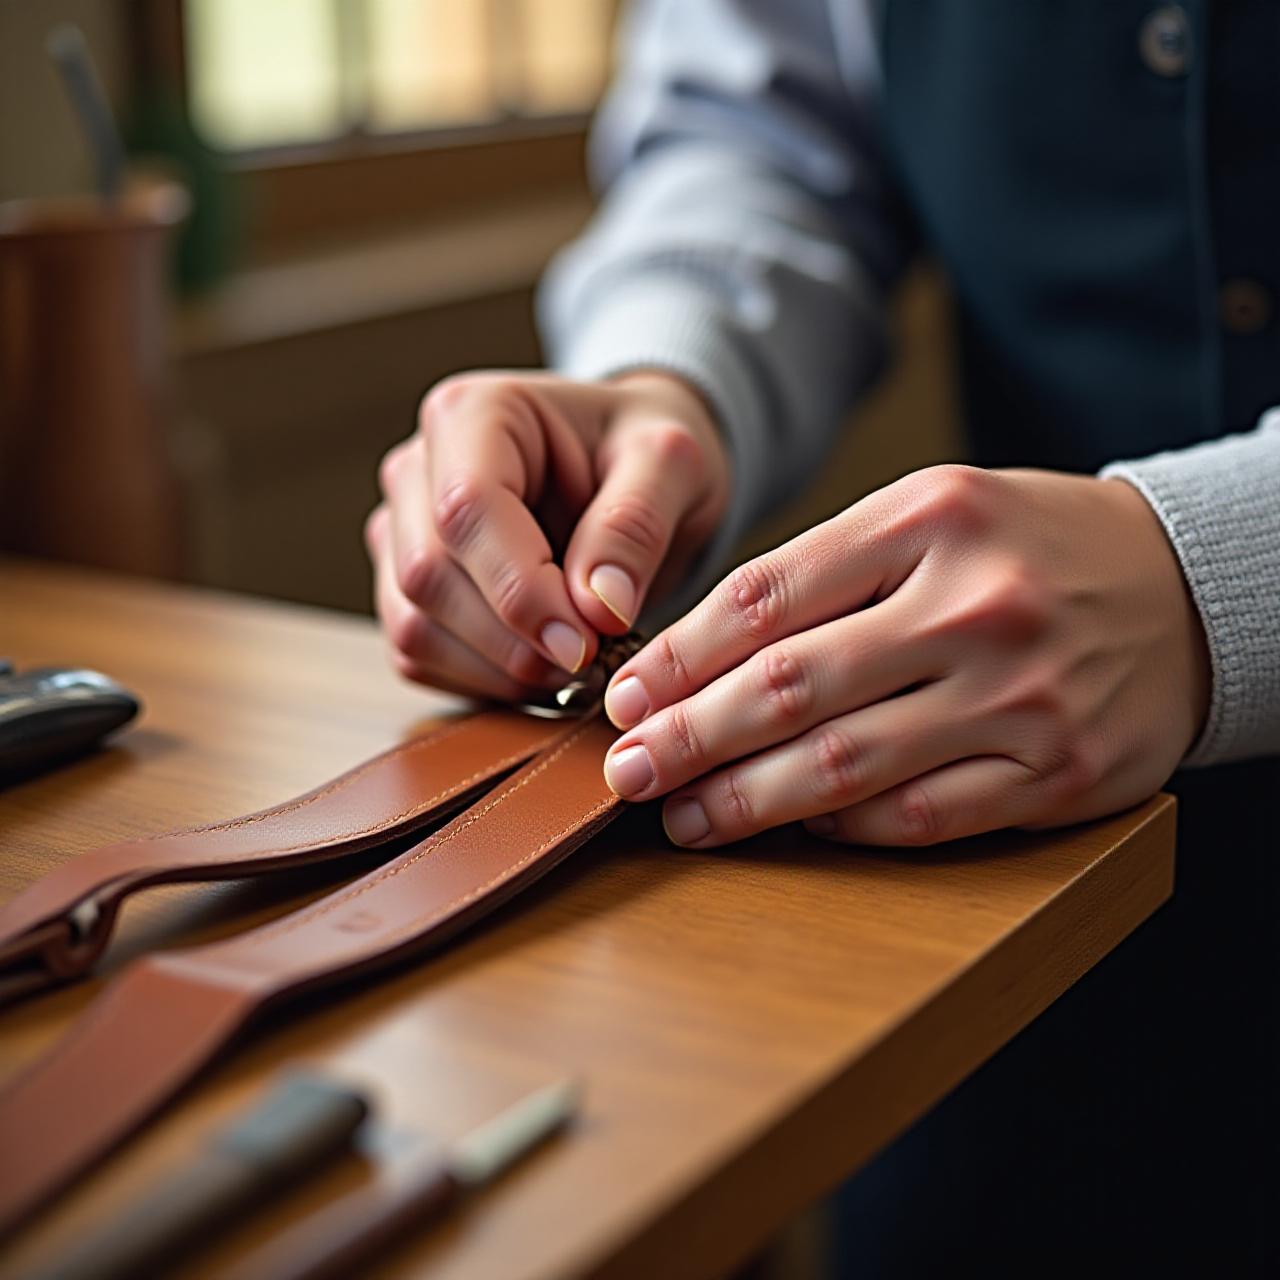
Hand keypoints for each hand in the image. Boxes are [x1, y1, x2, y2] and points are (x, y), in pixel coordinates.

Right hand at [366, 370, 728, 700]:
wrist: (634, 473)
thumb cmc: (646, 454)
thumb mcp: (672, 465)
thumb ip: (635, 524)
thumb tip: (598, 608)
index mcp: (473, 414)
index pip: (466, 509)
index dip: (521, 589)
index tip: (586, 643)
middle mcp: (418, 469)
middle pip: (428, 574)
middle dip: (514, 638)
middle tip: (593, 662)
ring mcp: (401, 533)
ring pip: (413, 624)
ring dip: (498, 668)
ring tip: (576, 666)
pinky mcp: (405, 589)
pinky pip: (418, 656)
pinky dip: (483, 682)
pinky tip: (544, 671)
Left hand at [601, 465, 1210, 846]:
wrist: (1184, 588)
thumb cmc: (1030, 547)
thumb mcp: (935, 512)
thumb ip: (827, 571)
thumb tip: (700, 652)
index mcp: (928, 519)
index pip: (765, 596)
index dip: (678, 657)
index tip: (626, 695)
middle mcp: (973, 604)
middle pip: (790, 684)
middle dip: (688, 736)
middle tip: (626, 769)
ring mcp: (1017, 695)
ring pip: (845, 762)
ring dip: (745, 799)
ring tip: (682, 815)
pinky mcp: (1053, 772)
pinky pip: (921, 815)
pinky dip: (843, 828)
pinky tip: (790, 828)